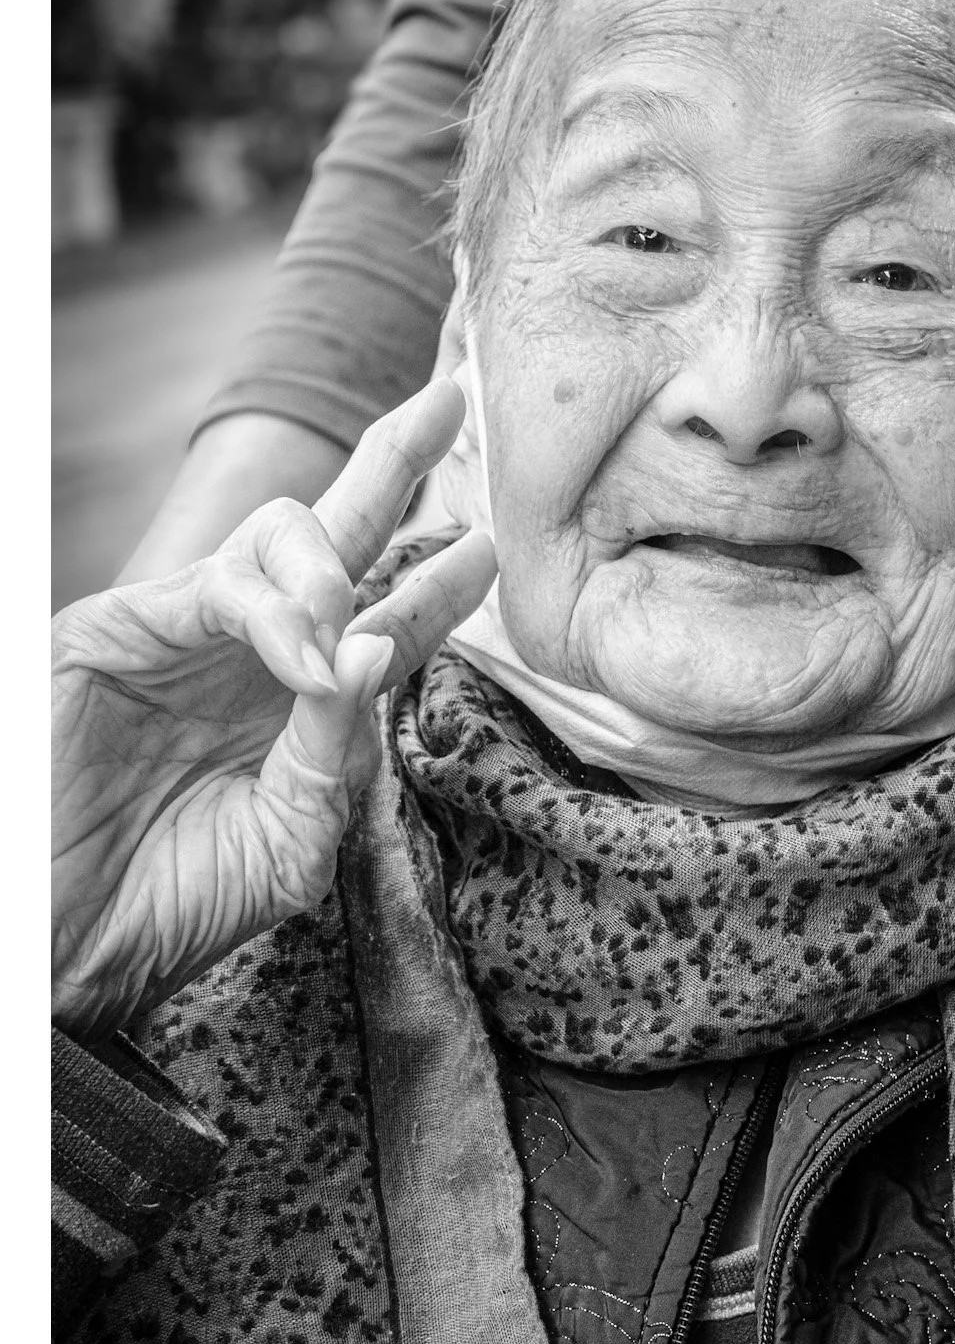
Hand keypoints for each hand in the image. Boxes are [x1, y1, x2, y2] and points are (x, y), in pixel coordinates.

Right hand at [52, 378, 496, 1037]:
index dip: (439, 582)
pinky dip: (273, 614)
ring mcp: (185, 634)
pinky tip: (304, 658)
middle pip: (331, 531)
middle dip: (394, 460)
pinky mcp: (120, 629)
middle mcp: (249, 653)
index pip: (382, 619)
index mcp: (298, 704)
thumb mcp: (292, 837)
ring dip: (334, 568)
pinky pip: (217, 587)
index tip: (491, 547)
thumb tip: (375, 649)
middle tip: (450, 399)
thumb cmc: (179, 904)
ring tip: (349, 628)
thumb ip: (336, 747)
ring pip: (278, 533)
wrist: (73, 944)